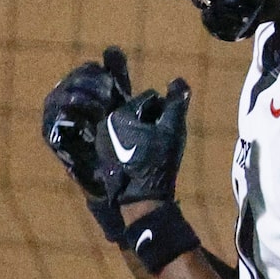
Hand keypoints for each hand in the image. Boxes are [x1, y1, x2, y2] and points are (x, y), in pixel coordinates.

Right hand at [40, 46, 133, 198]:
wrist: (109, 171)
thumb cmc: (113, 134)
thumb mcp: (118, 99)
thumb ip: (116, 74)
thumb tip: (111, 49)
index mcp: (76, 86)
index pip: (87, 70)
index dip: (103, 76)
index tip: (115, 89)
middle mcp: (59, 97)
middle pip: (75, 80)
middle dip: (94, 87)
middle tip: (109, 100)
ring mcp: (52, 115)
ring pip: (64, 95)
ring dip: (86, 100)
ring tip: (102, 112)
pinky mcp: (49, 133)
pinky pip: (57, 116)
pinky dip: (76, 117)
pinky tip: (92, 124)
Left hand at [96, 78, 191, 212]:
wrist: (141, 198)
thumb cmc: (158, 162)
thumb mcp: (172, 129)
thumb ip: (176, 103)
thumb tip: (178, 80)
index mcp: (118, 114)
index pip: (149, 98)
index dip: (164, 110)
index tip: (165, 128)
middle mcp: (104, 124)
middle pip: (137, 111)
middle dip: (151, 120)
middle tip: (159, 139)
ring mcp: (101, 141)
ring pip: (130, 125)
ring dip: (143, 131)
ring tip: (152, 149)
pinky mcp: (103, 155)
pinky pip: (122, 139)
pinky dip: (133, 143)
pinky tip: (142, 156)